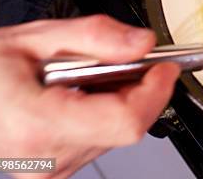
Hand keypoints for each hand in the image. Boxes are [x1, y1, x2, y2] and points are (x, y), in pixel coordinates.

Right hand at [0, 15, 179, 178]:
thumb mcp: (36, 37)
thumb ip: (95, 36)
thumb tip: (142, 43)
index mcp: (39, 124)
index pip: (125, 120)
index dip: (155, 91)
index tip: (165, 66)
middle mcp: (48, 157)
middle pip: (127, 127)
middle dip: (140, 89)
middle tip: (127, 59)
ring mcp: (51, 169)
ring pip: (117, 134)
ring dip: (122, 100)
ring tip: (92, 75)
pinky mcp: (54, 170)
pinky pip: (101, 141)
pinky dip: (106, 113)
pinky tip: (85, 93)